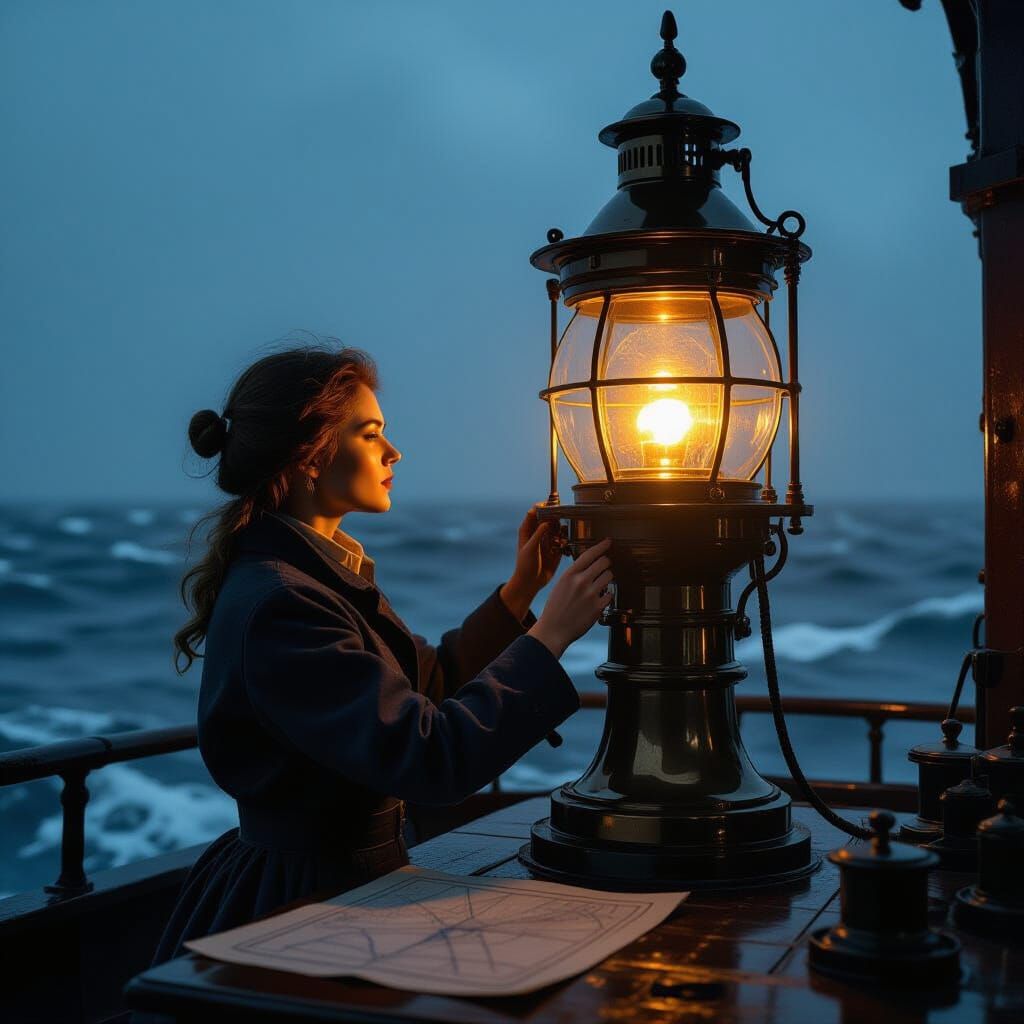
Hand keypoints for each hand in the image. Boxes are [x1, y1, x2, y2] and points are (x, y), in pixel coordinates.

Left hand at [500, 506, 561, 619]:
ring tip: (559, 537)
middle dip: (555, 518)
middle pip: (548, 518)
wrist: (530, 583)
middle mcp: (538, 533)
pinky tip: (562, 545)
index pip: (534, 512)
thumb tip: (547, 521)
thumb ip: (538, 534)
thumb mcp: (530, 548)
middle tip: (558, 524)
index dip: (542, 507)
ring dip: (560, 530)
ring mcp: (547, 541)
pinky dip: (564, 541)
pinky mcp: (555, 550)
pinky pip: (563, 540)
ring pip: (557, 529)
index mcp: (527, 530)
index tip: (552, 506)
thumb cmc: (525, 566)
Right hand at [527, 537, 612, 657]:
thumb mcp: (560, 585)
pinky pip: (610, 594)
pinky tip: (598, 599)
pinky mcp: (598, 607)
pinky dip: (607, 595)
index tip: (608, 542)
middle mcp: (581, 582)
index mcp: (569, 575)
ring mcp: (590, 594)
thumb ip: (574, 575)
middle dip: (606, 563)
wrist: (553, 630)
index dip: (602, 546)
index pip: (589, 554)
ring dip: (607, 579)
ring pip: (609, 576)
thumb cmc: (555, 609)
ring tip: (599, 585)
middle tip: (605, 566)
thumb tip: (589, 566)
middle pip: (604, 562)